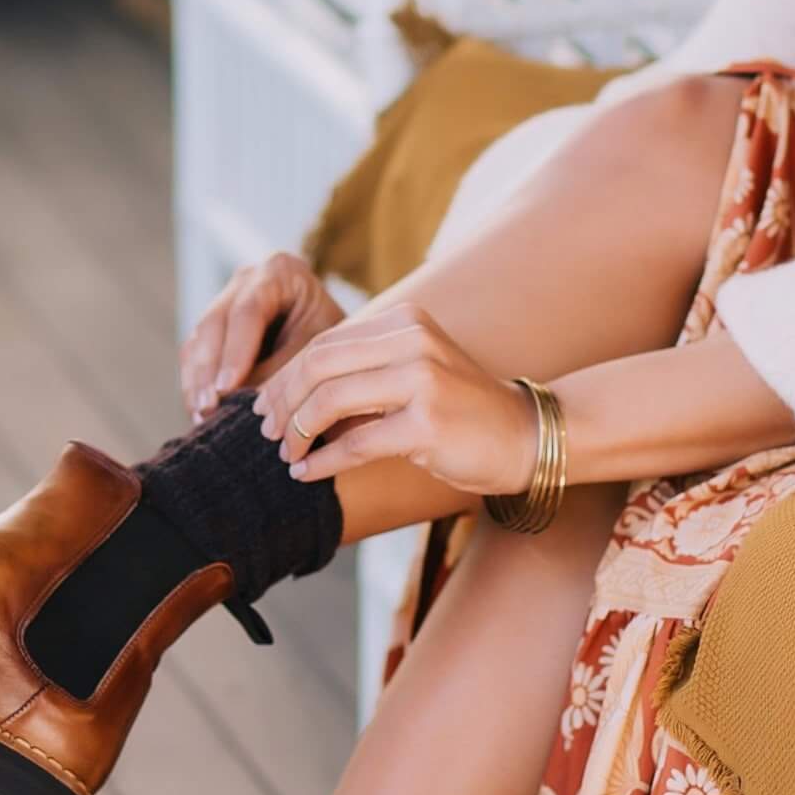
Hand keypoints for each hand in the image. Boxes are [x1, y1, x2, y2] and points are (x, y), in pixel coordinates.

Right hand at [180, 253, 345, 422]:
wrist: (339, 340)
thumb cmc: (335, 342)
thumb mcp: (318, 350)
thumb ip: (284, 371)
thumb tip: (247, 402)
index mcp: (279, 271)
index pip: (248, 312)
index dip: (235, 352)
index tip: (226, 388)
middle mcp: (246, 280)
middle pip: (214, 324)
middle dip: (208, 370)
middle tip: (207, 407)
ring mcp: (226, 302)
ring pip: (198, 341)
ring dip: (197, 381)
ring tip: (201, 416)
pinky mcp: (215, 329)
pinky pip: (195, 356)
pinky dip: (195, 384)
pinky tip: (200, 413)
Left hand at [252, 302, 540, 492]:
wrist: (527, 437)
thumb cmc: (462, 412)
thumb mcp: (412, 374)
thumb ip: (363, 373)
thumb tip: (291, 398)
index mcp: (405, 320)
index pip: (326, 342)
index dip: (287, 375)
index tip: (267, 406)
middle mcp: (413, 340)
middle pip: (319, 364)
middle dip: (284, 401)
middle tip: (267, 432)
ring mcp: (422, 379)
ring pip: (331, 400)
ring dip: (299, 432)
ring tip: (286, 455)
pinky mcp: (427, 423)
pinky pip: (356, 443)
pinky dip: (323, 460)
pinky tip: (307, 474)